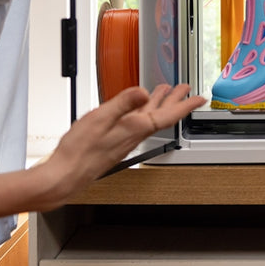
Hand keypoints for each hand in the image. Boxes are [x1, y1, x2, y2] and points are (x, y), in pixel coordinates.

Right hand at [37, 83, 204, 208]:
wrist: (65, 175)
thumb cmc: (79, 151)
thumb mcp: (99, 119)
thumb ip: (122, 104)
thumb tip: (143, 92)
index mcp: (133, 128)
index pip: (167, 116)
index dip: (185, 106)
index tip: (199, 98)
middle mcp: (132, 135)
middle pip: (160, 116)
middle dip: (175, 101)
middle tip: (185, 89)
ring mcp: (124, 140)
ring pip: (148, 119)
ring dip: (158, 104)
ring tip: (164, 92)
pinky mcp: (115, 143)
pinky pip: (136, 124)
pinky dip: (142, 112)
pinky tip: (138, 109)